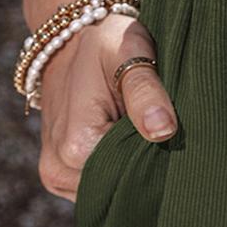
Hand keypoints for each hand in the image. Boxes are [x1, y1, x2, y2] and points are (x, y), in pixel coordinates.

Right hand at [37, 12, 178, 201]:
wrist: (68, 39)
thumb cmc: (103, 42)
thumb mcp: (127, 52)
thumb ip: (145, 92)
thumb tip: (164, 131)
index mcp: (76, 146)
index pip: (134, 175)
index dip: (158, 154)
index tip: (171, 127)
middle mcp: (59, 169)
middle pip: (120, 186)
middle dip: (143, 162)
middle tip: (157, 123)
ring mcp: (55, 176)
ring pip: (109, 187)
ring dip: (128, 164)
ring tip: (135, 126)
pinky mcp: (57, 175)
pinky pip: (96, 183)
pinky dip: (113, 165)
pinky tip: (121, 138)